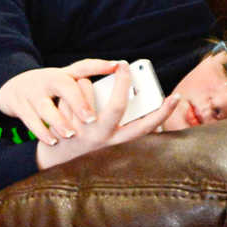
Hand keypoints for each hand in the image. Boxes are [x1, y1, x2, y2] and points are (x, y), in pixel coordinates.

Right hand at [0, 59, 119, 145]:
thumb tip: (116, 81)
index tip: (116, 67)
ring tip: (71, 134)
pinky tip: (52, 141)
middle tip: (90, 119)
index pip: (84, 67)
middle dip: (79, 102)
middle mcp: (49, 80)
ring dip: (59, 122)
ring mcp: (33, 93)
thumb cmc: (50, 88)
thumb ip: (89, 80)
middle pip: (66, 87)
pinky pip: (31, 121)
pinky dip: (41, 132)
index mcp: (65, 73)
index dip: (100, 66)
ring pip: (46, 108)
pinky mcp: (20, 106)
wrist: (12, 90)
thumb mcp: (66, 79)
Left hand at [35, 61, 179, 169]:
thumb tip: (125, 89)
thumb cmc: (83, 142)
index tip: (176, 97)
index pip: (146, 127)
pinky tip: (63, 101)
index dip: (164, 113)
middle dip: (123, 82)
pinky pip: (67, 96)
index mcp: (117, 141)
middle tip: (124, 65)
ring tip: (82, 87)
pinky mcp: (63, 127)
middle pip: (118, 106)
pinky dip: (67, 92)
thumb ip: (116, 117)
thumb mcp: (105, 137)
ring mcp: (81, 134)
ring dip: (85, 82)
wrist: (50, 161)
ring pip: (86, 91)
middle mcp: (101, 139)